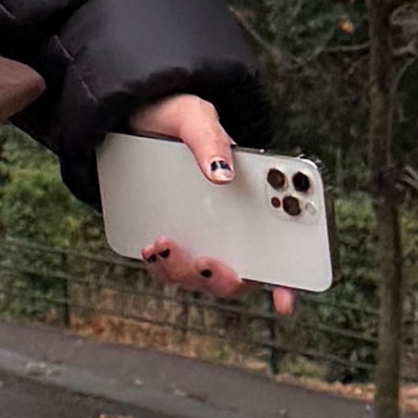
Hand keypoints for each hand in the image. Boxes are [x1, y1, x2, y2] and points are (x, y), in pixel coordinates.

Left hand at [126, 93, 297, 318]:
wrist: (127, 119)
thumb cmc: (174, 116)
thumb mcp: (192, 115)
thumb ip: (209, 138)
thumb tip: (222, 174)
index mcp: (253, 196)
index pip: (282, 247)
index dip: (289, 282)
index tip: (285, 302)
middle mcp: (230, 225)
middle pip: (241, 274)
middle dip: (226, 278)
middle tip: (209, 261)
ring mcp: (198, 236)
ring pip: (202, 277)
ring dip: (185, 271)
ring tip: (163, 242)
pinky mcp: (167, 240)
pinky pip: (169, 268)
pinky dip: (161, 266)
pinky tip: (149, 247)